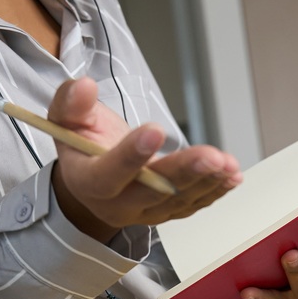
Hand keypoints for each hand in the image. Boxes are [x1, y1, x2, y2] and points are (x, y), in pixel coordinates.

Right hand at [47, 77, 241, 240]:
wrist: (92, 177)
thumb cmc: (81, 143)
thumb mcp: (65, 118)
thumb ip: (71, 102)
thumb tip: (83, 86)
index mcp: (87, 181)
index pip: (107, 173)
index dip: (131, 155)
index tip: (156, 130)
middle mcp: (116, 203)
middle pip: (152, 192)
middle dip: (184, 173)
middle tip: (211, 157)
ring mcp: (144, 212)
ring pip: (178, 200)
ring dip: (206, 181)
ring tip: (228, 164)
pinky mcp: (166, 212)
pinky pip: (192, 204)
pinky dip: (214, 190)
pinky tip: (232, 176)